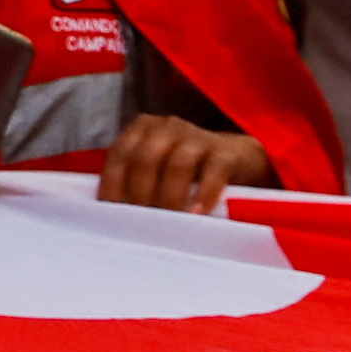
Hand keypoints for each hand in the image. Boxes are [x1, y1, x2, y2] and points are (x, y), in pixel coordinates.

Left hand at [99, 116, 272, 212]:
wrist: (238, 158)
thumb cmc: (186, 171)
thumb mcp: (157, 170)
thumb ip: (135, 181)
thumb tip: (116, 216)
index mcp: (142, 130)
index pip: (119, 155)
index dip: (113, 184)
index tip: (113, 213)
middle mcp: (166, 127)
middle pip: (145, 159)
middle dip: (140, 193)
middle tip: (142, 223)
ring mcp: (197, 136)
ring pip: (177, 164)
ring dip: (169, 196)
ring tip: (169, 223)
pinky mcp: (225, 152)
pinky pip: (213, 172)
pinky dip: (204, 194)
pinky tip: (197, 214)